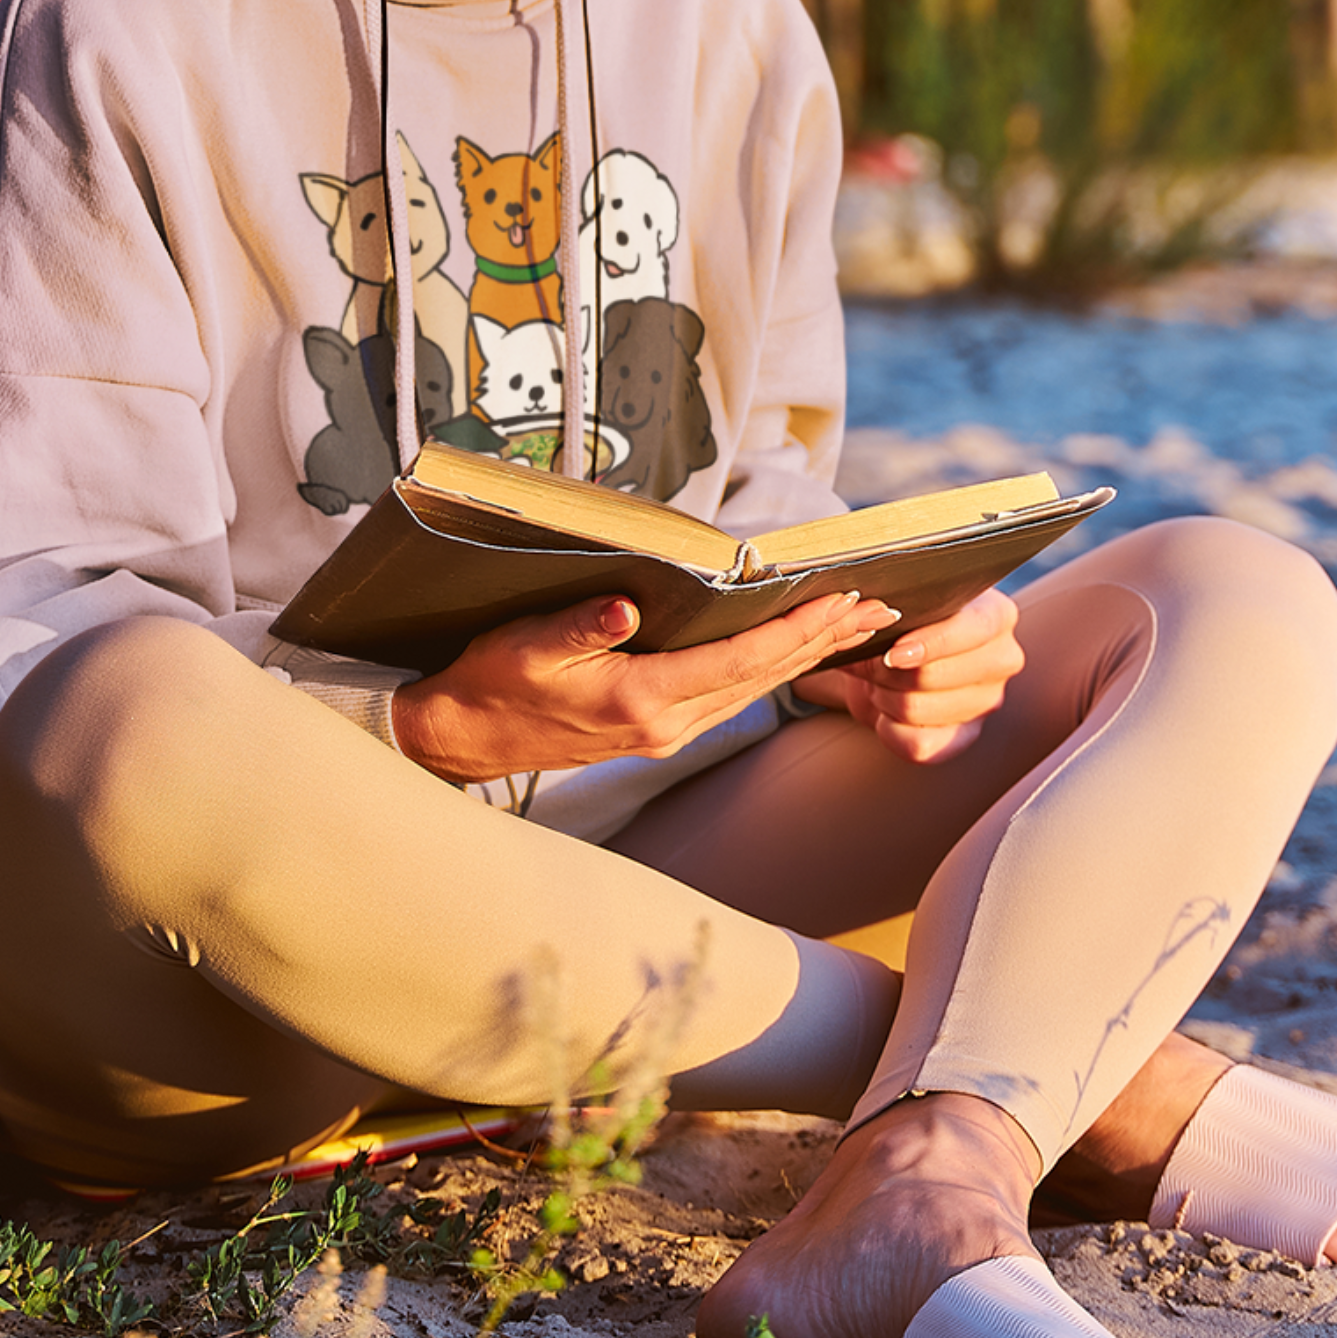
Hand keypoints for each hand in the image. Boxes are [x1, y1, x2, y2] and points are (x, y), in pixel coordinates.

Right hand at [390, 588, 902, 787]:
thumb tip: (627, 605)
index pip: (741, 661)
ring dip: (802, 657)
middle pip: (763, 678)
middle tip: (875, 607)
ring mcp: (662, 735)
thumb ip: (580, 625)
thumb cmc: (491, 683)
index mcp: (641, 701)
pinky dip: (767, 671)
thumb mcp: (527, 645)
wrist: (461, 738)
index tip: (843, 599)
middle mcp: (663, 725)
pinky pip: (728, 699)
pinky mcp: (653, 734)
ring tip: (847, 626)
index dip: (798, 630)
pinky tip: (785, 653)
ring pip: (752, 692)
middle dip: (821, 641)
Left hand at [792, 585, 1024, 764]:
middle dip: (884, 671)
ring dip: (882, 696)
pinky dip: (889, 730)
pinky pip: (918, 745)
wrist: (892, 656)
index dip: (930, 644)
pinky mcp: (965, 736)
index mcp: (996, 615)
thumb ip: (891, 608)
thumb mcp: (897, 604)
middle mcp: (1001, 658)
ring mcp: (987, 701)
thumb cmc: (901, 620)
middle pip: (933, 674)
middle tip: (868, 660)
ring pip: (916, 709)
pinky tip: (885, 713)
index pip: (974, 630)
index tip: (893, 654)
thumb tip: (868, 623)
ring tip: (878, 681)